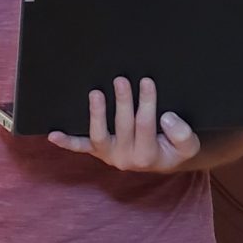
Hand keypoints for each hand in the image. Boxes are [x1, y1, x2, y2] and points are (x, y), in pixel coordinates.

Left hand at [47, 76, 201, 172]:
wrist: (163, 161)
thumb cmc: (174, 148)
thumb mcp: (189, 145)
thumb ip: (183, 134)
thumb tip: (166, 118)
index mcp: (147, 157)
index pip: (146, 125)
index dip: (146, 103)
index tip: (147, 82)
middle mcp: (125, 159)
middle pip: (123, 127)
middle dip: (123, 102)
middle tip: (121, 80)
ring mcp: (109, 155)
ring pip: (99, 136)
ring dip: (96, 115)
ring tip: (96, 94)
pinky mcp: (98, 151)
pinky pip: (81, 148)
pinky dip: (67, 142)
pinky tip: (53, 135)